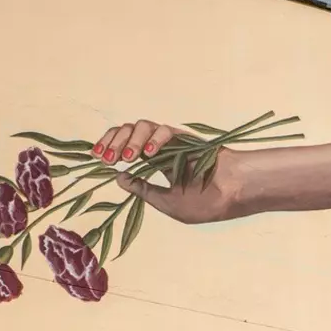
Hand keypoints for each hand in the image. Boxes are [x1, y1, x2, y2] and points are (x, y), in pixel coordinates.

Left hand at [96, 119, 241, 223]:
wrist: (233, 196)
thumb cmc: (206, 204)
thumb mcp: (167, 203)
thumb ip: (143, 190)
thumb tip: (118, 177)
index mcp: (155, 165)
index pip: (125, 148)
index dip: (108, 148)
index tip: (97, 158)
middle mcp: (160, 150)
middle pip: (127, 132)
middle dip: (112, 141)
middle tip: (105, 157)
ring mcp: (172, 142)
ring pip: (141, 127)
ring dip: (129, 140)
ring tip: (127, 158)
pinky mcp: (184, 138)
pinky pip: (163, 130)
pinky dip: (153, 138)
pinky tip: (148, 153)